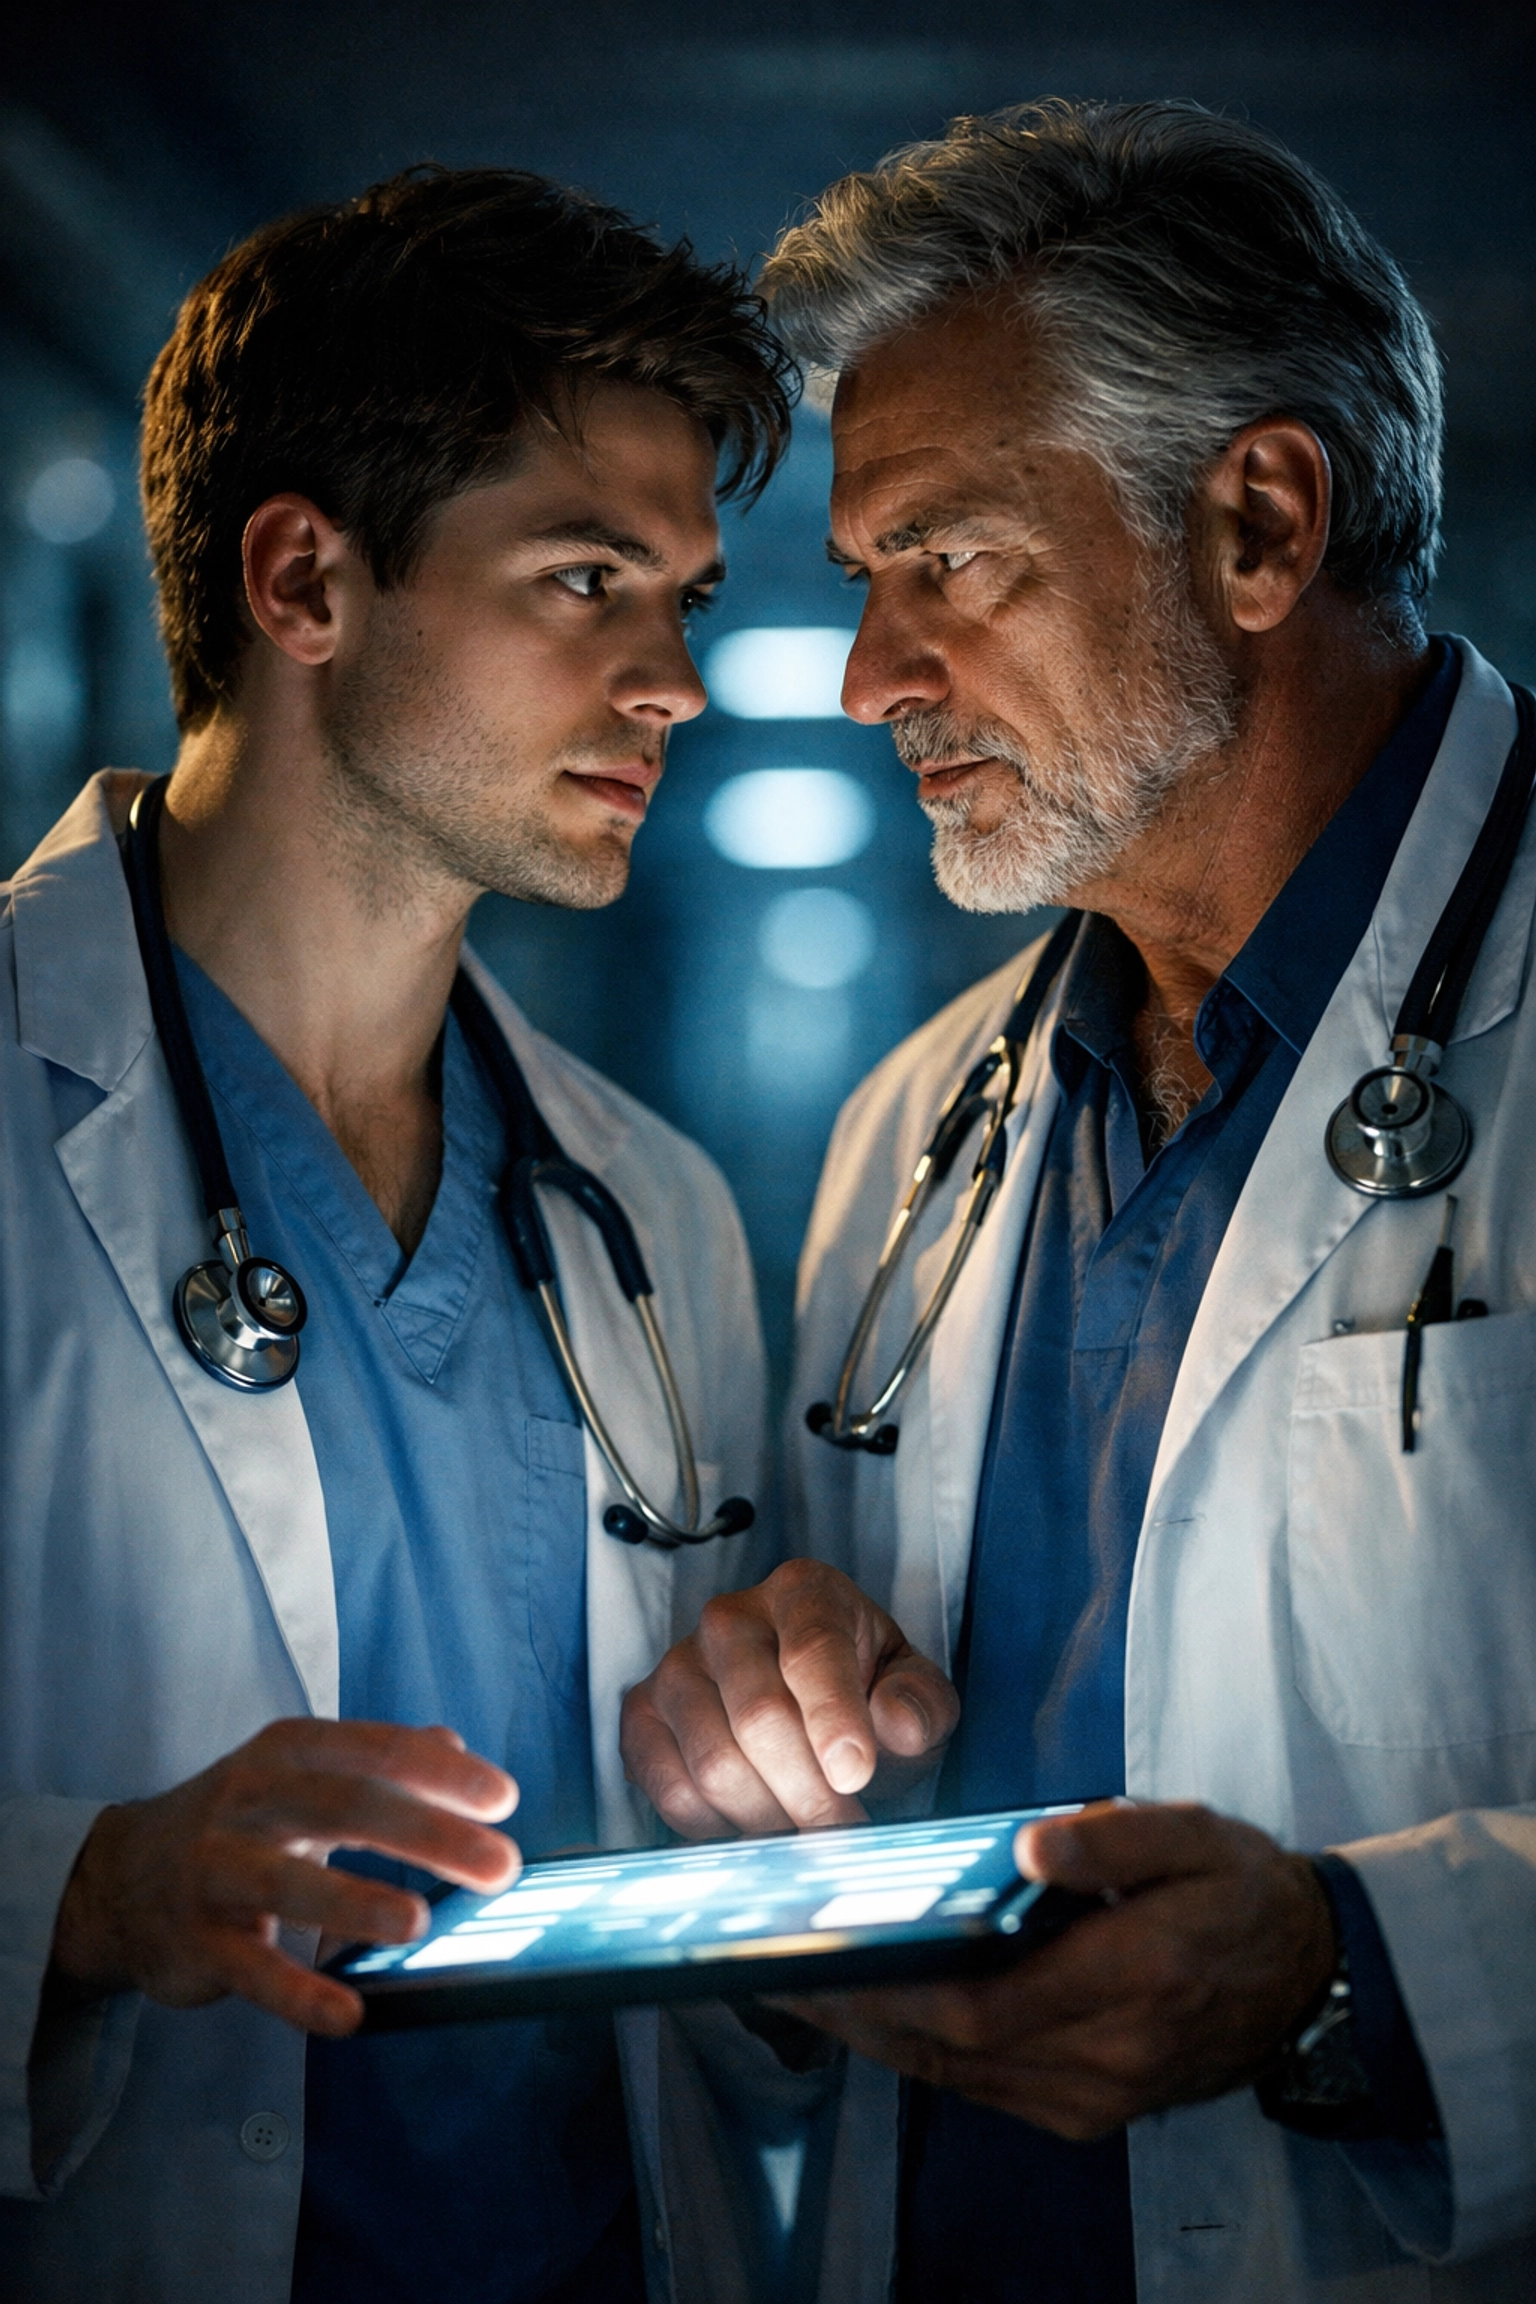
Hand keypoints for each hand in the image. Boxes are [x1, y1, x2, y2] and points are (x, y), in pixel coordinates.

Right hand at [49, 1718, 519, 2036]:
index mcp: (289, 1751)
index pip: (375, 1751)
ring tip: (417, 1924)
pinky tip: (348, 2016)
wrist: (118, 1877)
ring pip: (291, 1881)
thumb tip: (456, 1750)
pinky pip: (253, 1969)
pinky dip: (300, 1994)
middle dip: (430, 1834)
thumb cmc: (239, 1821)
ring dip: (357, 1902)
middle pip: (348, 1806)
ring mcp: (218, 1868)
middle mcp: (250, 1798)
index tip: (505, 1801)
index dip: (442, 1775)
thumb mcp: (301, 1774)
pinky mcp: (197, 1939)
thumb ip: (378, 1762)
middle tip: (500, 1867)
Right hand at [621, 1558, 959, 1837]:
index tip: (855, 1777)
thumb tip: (897, 1724)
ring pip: (713, 1763)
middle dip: (808, 1793)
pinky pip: (670, 1789)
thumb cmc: (866, 1694)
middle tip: (842, 1832)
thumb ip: (920, 1704)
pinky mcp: (642, 1714)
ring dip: (768, 1817)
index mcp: (804, 1593)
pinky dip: (718, 1826)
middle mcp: (730, 1618)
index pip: (812, 1651)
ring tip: (803, 1826)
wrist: (807, 1700)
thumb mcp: (914, 1692)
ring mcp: (677, 1664)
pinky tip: (755, 1819)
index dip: (833, 1718)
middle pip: (759, 1718)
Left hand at [780, 1801, 1336, 2137]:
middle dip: (857, 2013)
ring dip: (877, 2035)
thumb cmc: (1241, 1890)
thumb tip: (1029, 1846)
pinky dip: (922, 2049)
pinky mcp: (1088, 2109)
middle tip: (775, 1970)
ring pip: (959, 2075)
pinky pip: (984, 2084)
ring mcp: (1097, 2096)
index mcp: (1131, 1982)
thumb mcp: (1195, 1837)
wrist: (1310, 1976)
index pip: (980, 2005)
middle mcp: (1107, 2059)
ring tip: (801, 1988)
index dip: (891, 1988)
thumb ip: (1114, 1838)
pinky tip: (877, 2010)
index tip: (818, 1956)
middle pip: (951, 2049)